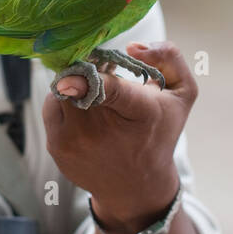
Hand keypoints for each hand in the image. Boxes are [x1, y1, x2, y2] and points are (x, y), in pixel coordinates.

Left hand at [42, 41, 197, 231]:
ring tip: (92, 95)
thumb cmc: (159, 131)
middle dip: (87, 69)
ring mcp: (77, 141)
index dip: (93, 78)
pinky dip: (62, 99)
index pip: (112, 91)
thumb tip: (133, 46)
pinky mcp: (58, 147)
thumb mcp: (182, 94)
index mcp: (141, 113)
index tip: (83, 69)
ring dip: (73, 84)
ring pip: (61, 90)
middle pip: (80, 81)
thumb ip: (169, 58)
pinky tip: (81, 108)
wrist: (136, 187)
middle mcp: (103, 131)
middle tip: (99, 72)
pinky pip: (50, 105)